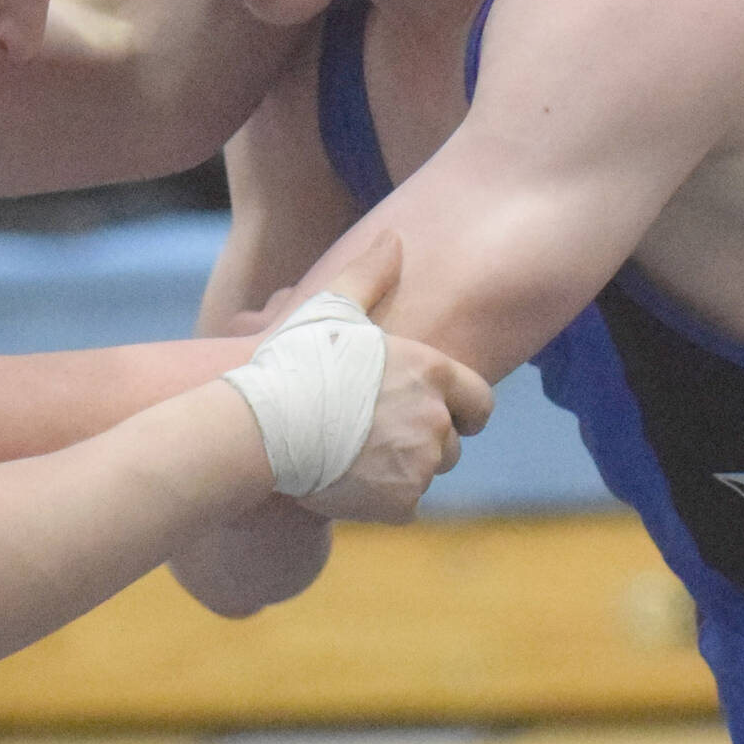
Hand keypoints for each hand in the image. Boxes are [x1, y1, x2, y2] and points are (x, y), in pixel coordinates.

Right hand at [287, 234, 494, 523]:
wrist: (262, 425)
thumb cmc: (294, 361)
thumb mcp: (331, 307)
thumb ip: (369, 274)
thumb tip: (393, 239)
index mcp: (430, 370)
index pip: (480, 401)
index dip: (464, 410)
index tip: (447, 415)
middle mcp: (436, 417)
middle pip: (451, 443)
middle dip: (423, 441)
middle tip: (376, 434)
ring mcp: (421, 462)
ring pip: (424, 474)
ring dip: (400, 469)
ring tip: (354, 454)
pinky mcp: (401, 502)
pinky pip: (402, 504)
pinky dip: (380, 498)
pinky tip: (344, 478)